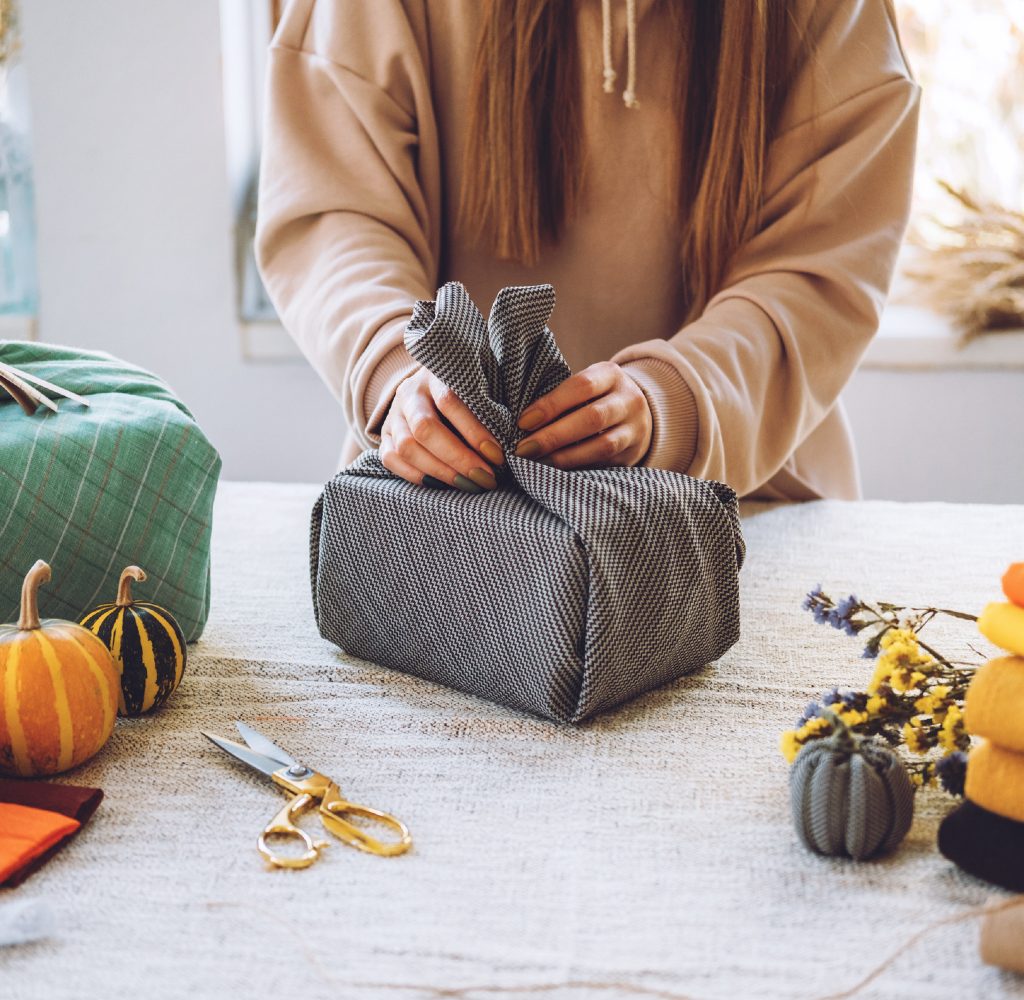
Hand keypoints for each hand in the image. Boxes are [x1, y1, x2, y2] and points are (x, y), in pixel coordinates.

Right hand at [379, 367, 503, 491]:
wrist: (433, 388)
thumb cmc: (469, 391)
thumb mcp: (482, 386)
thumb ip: (492, 406)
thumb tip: (516, 440)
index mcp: (435, 374)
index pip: (450, 401)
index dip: (474, 431)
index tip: (498, 455)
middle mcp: (410, 392)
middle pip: (425, 428)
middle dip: (458, 458)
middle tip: (486, 478)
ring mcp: (394, 415)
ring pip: (407, 447)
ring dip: (440, 471)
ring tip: (469, 485)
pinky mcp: (384, 436)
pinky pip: (391, 459)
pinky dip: (416, 476)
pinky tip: (442, 486)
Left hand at [513, 361, 651, 468]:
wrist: (636, 414)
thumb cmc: (594, 398)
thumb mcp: (584, 386)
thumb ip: (560, 397)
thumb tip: (521, 422)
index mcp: (610, 375)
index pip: (581, 386)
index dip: (551, 405)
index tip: (523, 422)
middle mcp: (628, 399)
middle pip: (592, 418)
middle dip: (554, 436)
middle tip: (524, 449)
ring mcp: (635, 428)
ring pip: (603, 445)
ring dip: (566, 457)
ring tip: (537, 463)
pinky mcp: (633, 453)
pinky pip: (605, 463)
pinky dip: (578, 467)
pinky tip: (555, 472)